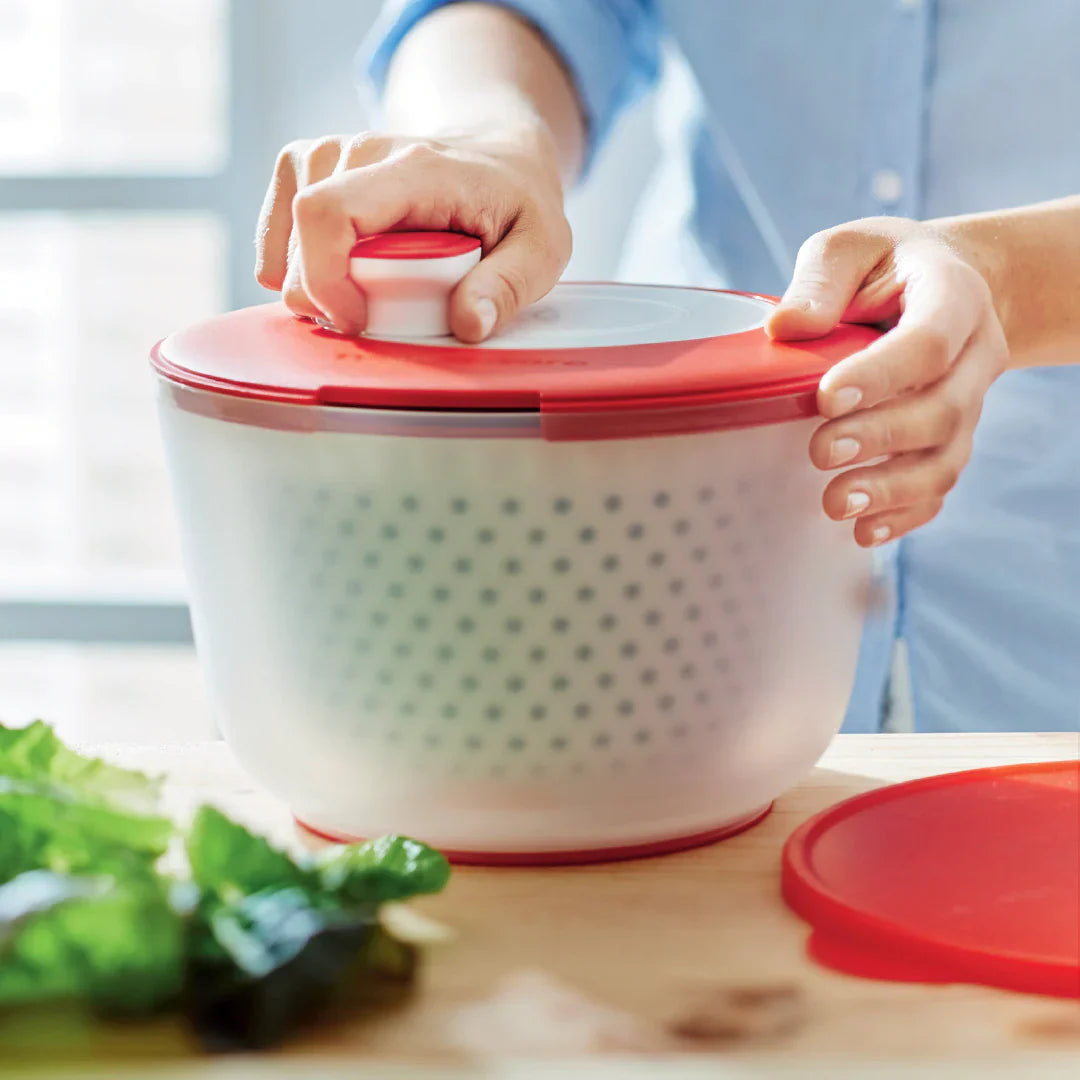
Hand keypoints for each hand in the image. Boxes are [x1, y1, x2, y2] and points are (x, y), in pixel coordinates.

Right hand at [254, 127, 570, 340]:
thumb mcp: (544, 248)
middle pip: (302, 239)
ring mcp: (329, 153)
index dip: (324, 280)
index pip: (327, 213)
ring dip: (318, 287)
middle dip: (330, 298)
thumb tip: (468, 325)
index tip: (359, 320)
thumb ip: (509, 287)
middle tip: (384, 314)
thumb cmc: (519, 205)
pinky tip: (340, 277)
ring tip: (372, 292)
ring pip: (285, 243)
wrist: (500, 155)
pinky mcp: (309, 164)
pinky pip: (277, 234)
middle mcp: (361, 150)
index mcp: (415, 169)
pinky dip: (296, 269)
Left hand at [766, 217, 1008, 546]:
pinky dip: (904, 515)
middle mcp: (974, 356)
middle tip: (820, 452)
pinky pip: (940, 488)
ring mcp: (967, 405)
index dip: (880, 374)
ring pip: (945, 459)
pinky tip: (863, 533)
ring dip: (891, 489)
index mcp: (953, 297)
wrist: (937, 285)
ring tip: (834, 505)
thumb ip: (820, 281)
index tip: (825, 397)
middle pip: (942, 409)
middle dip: (879, 437)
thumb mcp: (849, 248)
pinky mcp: (950, 441)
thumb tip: (784, 328)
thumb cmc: (881, 266)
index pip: (928, 342)